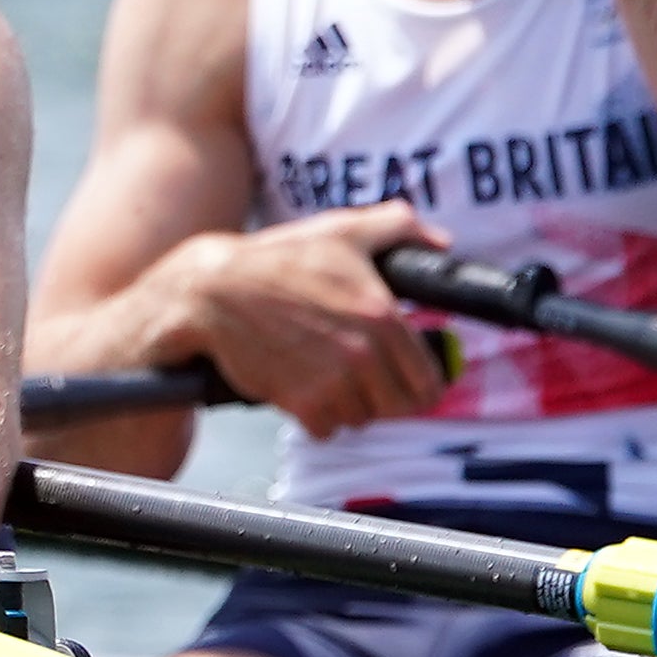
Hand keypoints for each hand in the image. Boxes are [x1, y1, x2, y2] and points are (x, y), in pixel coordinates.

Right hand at [173, 204, 454, 435]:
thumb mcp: (342, 230)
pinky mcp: (300, 403)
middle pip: (399, 407)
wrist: (215, 292)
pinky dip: (318, 416)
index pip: (427, 381)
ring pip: (361, 418)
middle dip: (385, 397)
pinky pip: (327, 429)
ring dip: (349, 405)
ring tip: (327, 374)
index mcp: (382, 315)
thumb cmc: (279, 261)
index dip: (422, 386)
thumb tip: (441, 242)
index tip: (411, 384)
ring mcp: (332, 382)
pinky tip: (305, 387)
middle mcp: (363, 353)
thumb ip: (399, 228)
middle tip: (366, 380)